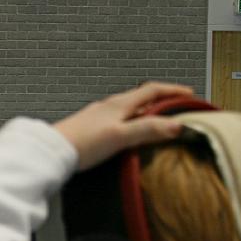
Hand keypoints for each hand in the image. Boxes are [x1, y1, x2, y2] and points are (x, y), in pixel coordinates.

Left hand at [53, 82, 191, 170]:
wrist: (51, 151)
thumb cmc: (81, 143)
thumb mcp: (121, 136)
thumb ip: (148, 129)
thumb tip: (177, 125)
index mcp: (119, 104)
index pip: (152, 90)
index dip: (172, 90)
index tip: (189, 93)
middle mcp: (109, 106)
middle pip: (141, 97)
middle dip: (161, 100)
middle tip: (177, 106)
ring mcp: (99, 116)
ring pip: (129, 109)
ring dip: (146, 112)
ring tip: (158, 121)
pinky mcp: (91, 129)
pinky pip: (118, 120)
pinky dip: (132, 123)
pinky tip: (129, 136)